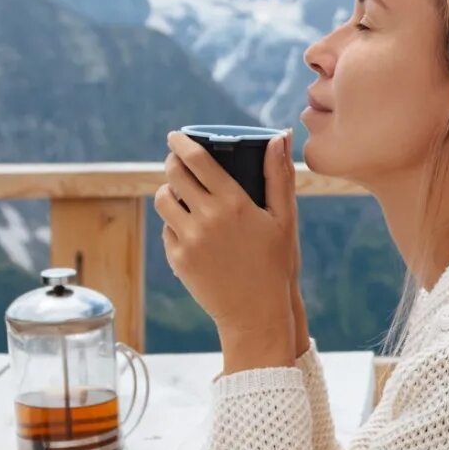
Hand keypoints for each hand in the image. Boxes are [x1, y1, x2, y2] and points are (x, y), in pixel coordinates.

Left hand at [157, 130, 299, 347]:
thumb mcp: (285, 218)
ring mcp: (189, 240)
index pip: (197, 160)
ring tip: (182, 194)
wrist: (257, 313)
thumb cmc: (276, 264)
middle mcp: (207, 219)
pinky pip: (167, 230)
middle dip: (172, 162)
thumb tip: (278, 137)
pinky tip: (192, 229)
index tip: (175, 136)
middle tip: (177, 161)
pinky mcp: (178, 259)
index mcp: (234, 203)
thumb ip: (279, 175)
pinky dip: (175, 224)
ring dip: (169, 191)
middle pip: (173, 175)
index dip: (181, 143)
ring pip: (163, 201)